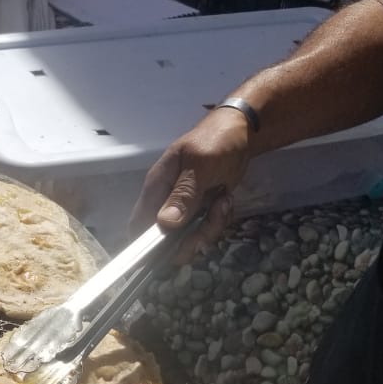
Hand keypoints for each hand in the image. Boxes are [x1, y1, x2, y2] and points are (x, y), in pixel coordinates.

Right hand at [129, 108, 252, 257]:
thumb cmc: (216, 140)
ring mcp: (184, 206)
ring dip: (211, 227)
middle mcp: (166, 201)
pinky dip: (219, 220)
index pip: (139, 224)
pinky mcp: (201, 209)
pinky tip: (226, 198)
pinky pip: (206, 228)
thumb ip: (183, 194)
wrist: (243, 130)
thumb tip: (164, 223)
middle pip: (168, 239)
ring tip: (224, 201)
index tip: (170, 253)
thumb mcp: (200, 165)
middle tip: (213, 219)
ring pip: (190, 236)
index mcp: (157, 187)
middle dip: (193, 238)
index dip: (147, 245)